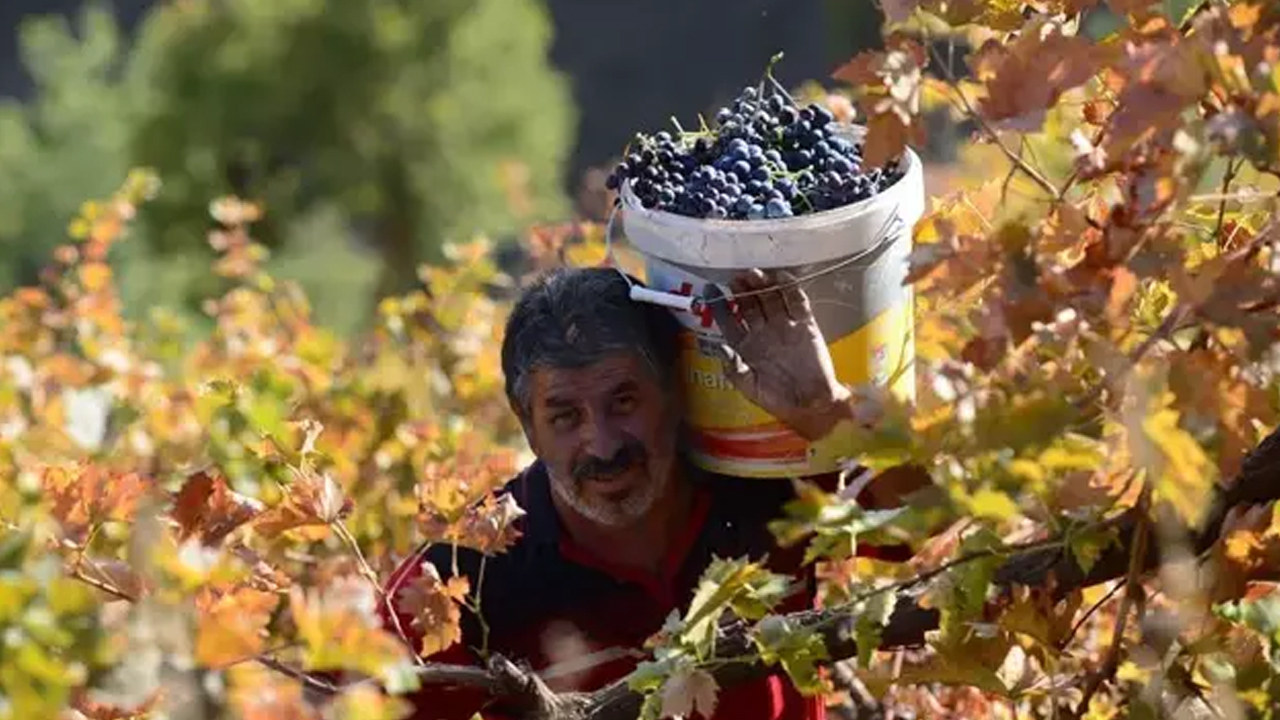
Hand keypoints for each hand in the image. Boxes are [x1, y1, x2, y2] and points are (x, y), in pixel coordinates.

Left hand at [704, 269, 852, 440]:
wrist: (811, 405)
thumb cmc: (777, 399)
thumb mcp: (749, 387)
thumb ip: (734, 368)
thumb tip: (720, 347)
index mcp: (746, 345)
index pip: (728, 319)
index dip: (718, 304)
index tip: (709, 289)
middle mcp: (763, 331)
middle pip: (750, 304)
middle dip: (742, 289)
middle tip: (736, 278)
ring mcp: (784, 326)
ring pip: (771, 298)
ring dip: (763, 285)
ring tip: (754, 274)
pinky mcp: (805, 325)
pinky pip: (797, 303)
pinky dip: (790, 289)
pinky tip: (782, 278)